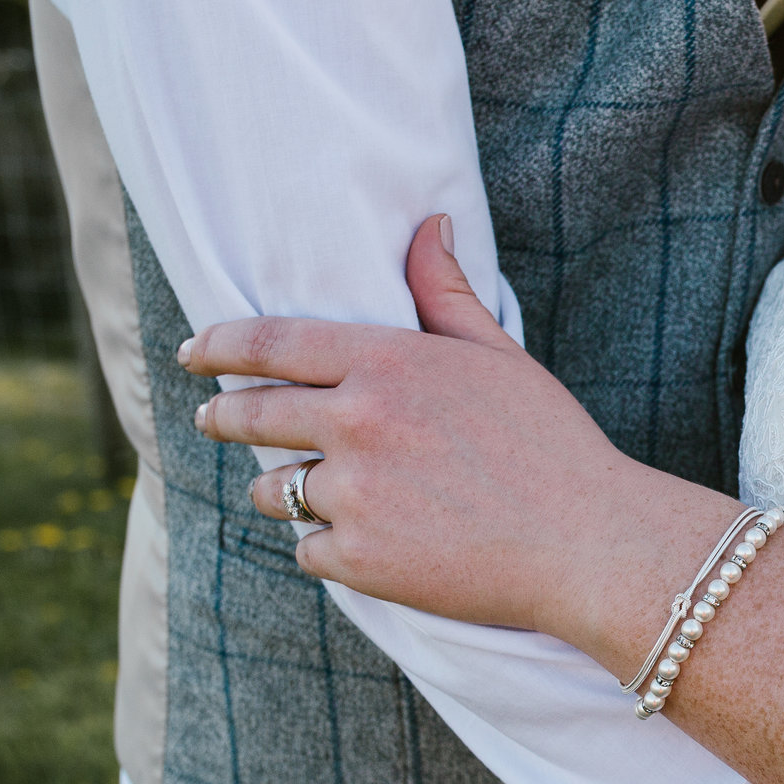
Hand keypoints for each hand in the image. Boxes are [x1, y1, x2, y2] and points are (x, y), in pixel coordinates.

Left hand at [185, 216, 728, 651]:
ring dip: (284, 490)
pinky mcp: (360, 559)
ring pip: (275, 489)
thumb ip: (446, 294)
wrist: (590, 543)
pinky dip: (328, 549)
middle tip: (210, 418)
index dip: (220, 345)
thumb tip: (429, 224)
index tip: (193, 353)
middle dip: (221, 416)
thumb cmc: (552, 446)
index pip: (272, 343)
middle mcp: (359, 422)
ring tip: (307, 494)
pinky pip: (309, 550)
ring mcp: (355, 493)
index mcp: (389, 362)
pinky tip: (364, 546)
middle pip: (251, 414)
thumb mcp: (501, 357)